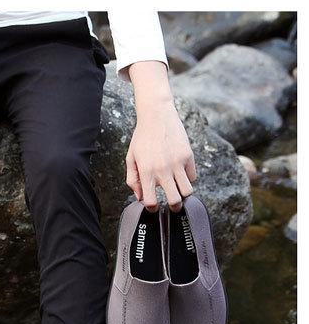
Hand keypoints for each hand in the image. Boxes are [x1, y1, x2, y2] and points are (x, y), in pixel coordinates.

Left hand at [125, 61, 195, 211]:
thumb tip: (139, 197)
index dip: (152, 208)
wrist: (156, 115)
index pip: (151, 201)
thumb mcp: (131, 158)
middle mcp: (163, 169)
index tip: (153, 206)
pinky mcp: (188, 156)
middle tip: (171, 205)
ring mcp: (178, 163)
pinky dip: (188, 178)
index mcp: (147, 172)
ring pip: (188, 191)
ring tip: (178, 190)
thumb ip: (133, 180)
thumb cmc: (141, 138)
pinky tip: (180, 173)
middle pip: (175, 200)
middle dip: (174, 207)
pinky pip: (192, 176)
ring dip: (183, 194)